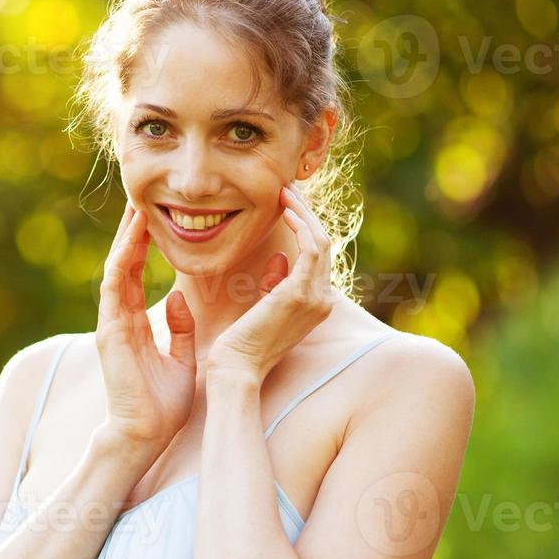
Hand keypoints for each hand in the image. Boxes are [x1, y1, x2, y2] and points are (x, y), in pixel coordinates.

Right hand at [96, 202, 197, 448]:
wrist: (145, 435)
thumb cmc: (164, 405)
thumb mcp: (181, 359)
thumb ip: (180, 329)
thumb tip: (180, 298)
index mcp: (133, 324)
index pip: (135, 274)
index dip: (142, 245)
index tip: (153, 218)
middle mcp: (118, 318)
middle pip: (123, 264)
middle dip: (131, 233)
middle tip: (140, 200)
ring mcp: (111, 323)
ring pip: (116, 269)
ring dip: (126, 239)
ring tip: (136, 209)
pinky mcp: (110, 330)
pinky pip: (115, 287)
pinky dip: (123, 260)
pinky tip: (132, 239)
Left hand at [209, 182, 335, 380]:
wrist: (236, 370)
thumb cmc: (241, 343)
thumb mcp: (262, 307)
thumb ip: (275, 283)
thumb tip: (279, 256)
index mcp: (315, 304)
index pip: (318, 256)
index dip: (305, 227)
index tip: (286, 205)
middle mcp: (322, 301)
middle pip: (322, 244)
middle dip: (306, 214)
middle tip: (288, 189)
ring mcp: (316, 297)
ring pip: (320, 241)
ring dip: (304, 213)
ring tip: (286, 192)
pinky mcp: (301, 293)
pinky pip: (311, 247)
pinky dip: (301, 225)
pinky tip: (285, 210)